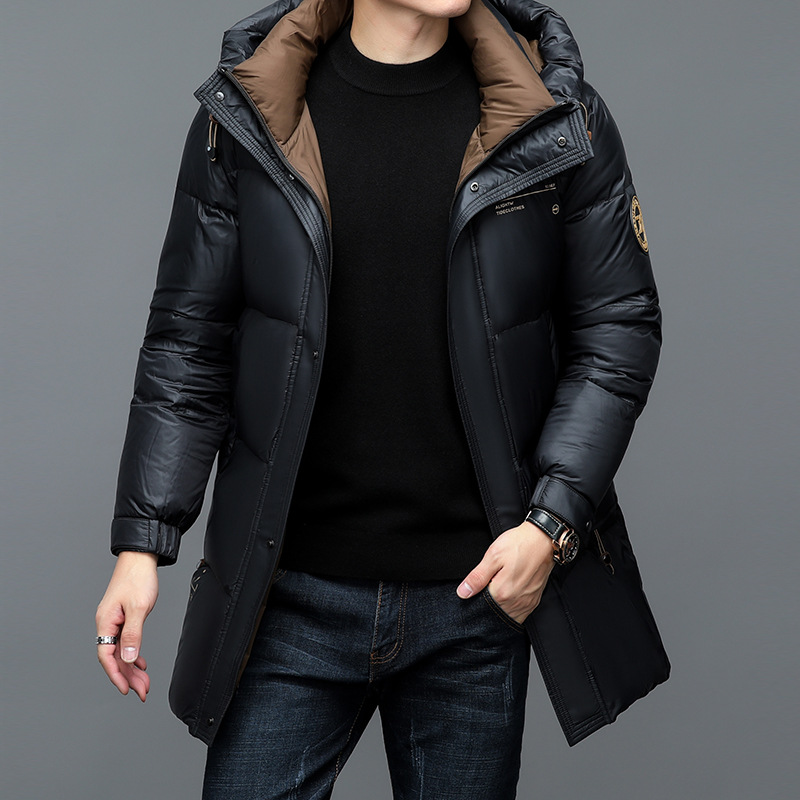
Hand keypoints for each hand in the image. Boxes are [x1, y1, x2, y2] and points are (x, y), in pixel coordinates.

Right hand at [95, 551, 158, 701]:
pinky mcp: (124, 618)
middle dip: (128, 676)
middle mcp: (107, 624)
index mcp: (106, 622)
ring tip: (145, 683)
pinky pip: (126, 642)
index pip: (106, 656)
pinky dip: (134, 654)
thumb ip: (133, 634)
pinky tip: (142, 663)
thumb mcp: (138, 607)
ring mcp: (115, 621)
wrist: (141, 558)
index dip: (116, 674)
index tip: (126, 689)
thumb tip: (130, 658)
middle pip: (115, 657)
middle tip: (142, 691)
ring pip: (122, 651)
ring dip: (133, 668)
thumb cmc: (138, 578)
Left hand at [456, 520, 554, 623]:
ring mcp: (526, 603)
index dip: (476, 596)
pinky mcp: (534, 600)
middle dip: (488, 603)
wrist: (543, 539)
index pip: (481, 606)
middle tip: (490, 583)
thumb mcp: (493, 556)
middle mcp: (516, 602)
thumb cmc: (519, 544)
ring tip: (500, 587)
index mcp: (502, 592)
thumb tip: (463, 593)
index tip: (479, 584)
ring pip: (507, 615)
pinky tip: (508, 595)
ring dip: (500, 607)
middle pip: (494, 612)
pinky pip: (519, 614)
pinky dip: (511, 609)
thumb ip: (477, 577)